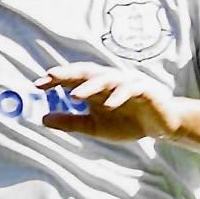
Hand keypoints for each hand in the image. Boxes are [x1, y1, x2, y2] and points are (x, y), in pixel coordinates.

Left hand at [36, 64, 182, 142]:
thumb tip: (43, 118)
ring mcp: (127, 83)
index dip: (56, 79)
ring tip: (74, 95)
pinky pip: (130, 89)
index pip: (73, 78)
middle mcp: (110, 80)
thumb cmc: (128, 122)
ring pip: (107, 78)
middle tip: (50, 77)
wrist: (161, 126)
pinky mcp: (145, 90)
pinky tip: (109, 105)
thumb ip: (71, 121)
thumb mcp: (95, 126)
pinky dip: (119, 96)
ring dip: (90, 86)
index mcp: (96, 87)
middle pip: (87, 72)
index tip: (37, 85)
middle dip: (68, 73)